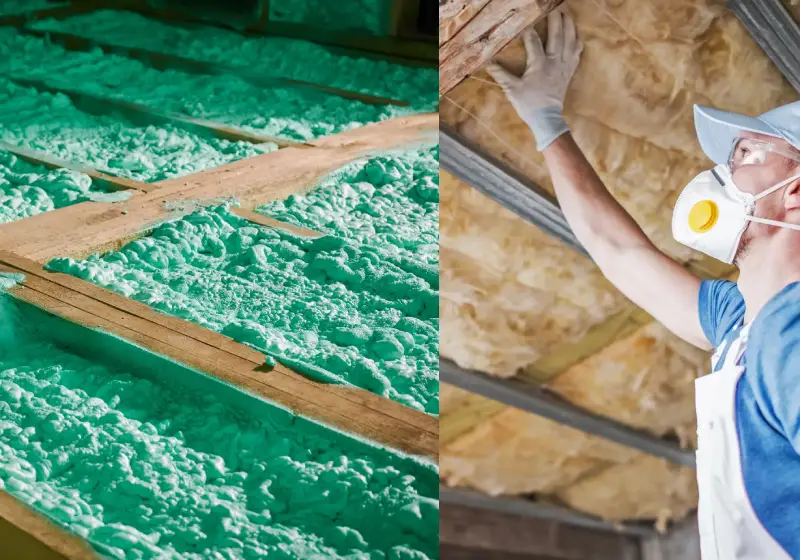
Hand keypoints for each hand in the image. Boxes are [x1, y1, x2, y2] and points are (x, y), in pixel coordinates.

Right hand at [487, 9, 582, 149]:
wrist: (547, 119)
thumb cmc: (529, 104)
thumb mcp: (512, 90)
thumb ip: (501, 75)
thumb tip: (488, 63)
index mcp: (539, 64)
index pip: (534, 42)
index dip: (529, 30)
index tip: (526, 21)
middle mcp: (554, 62)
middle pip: (557, 35)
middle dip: (555, 19)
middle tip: (554, 7)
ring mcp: (564, 66)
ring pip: (570, 41)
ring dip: (569, 26)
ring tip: (567, 14)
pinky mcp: (569, 71)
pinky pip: (576, 53)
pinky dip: (577, 42)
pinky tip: (576, 35)